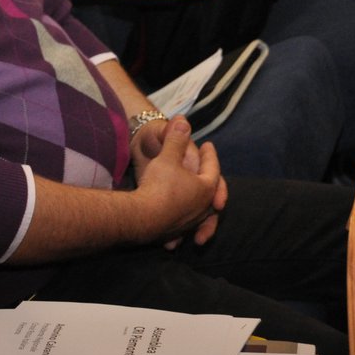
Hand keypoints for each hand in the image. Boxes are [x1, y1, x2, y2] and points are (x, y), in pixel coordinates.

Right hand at [134, 119, 220, 245]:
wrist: (142, 217)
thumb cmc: (158, 185)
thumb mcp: (168, 157)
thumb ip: (176, 139)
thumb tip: (183, 121)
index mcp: (206, 187)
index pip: (213, 167)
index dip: (210, 154)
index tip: (209, 145)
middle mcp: (203, 207)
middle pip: (212, 193)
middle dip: (213, 183)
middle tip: (210, 174)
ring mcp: (190, 222)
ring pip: (201, 213)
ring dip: (200, 207)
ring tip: (197, 202)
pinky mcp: (176, 233)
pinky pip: (184, 227)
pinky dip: (184, 225)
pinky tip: (178, 230)